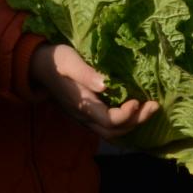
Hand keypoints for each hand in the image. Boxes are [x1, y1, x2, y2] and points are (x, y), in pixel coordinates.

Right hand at [30, 42, 158, 140]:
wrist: (38, 66)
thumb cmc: (56, 61)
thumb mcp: (70, 62)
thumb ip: (86, 74)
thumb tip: (106, 84)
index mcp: (82, 104)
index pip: (109, 121)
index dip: (127, 115)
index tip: (138, 100)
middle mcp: (85, 116)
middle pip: (114, 131)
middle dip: (137, 122)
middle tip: (154, 106)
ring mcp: (86, 116)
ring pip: (112, 131)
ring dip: (133, 123)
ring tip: (150, 107)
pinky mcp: (88, 111)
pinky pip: (109, 125)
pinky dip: (126, 120)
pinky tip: (136, 107)